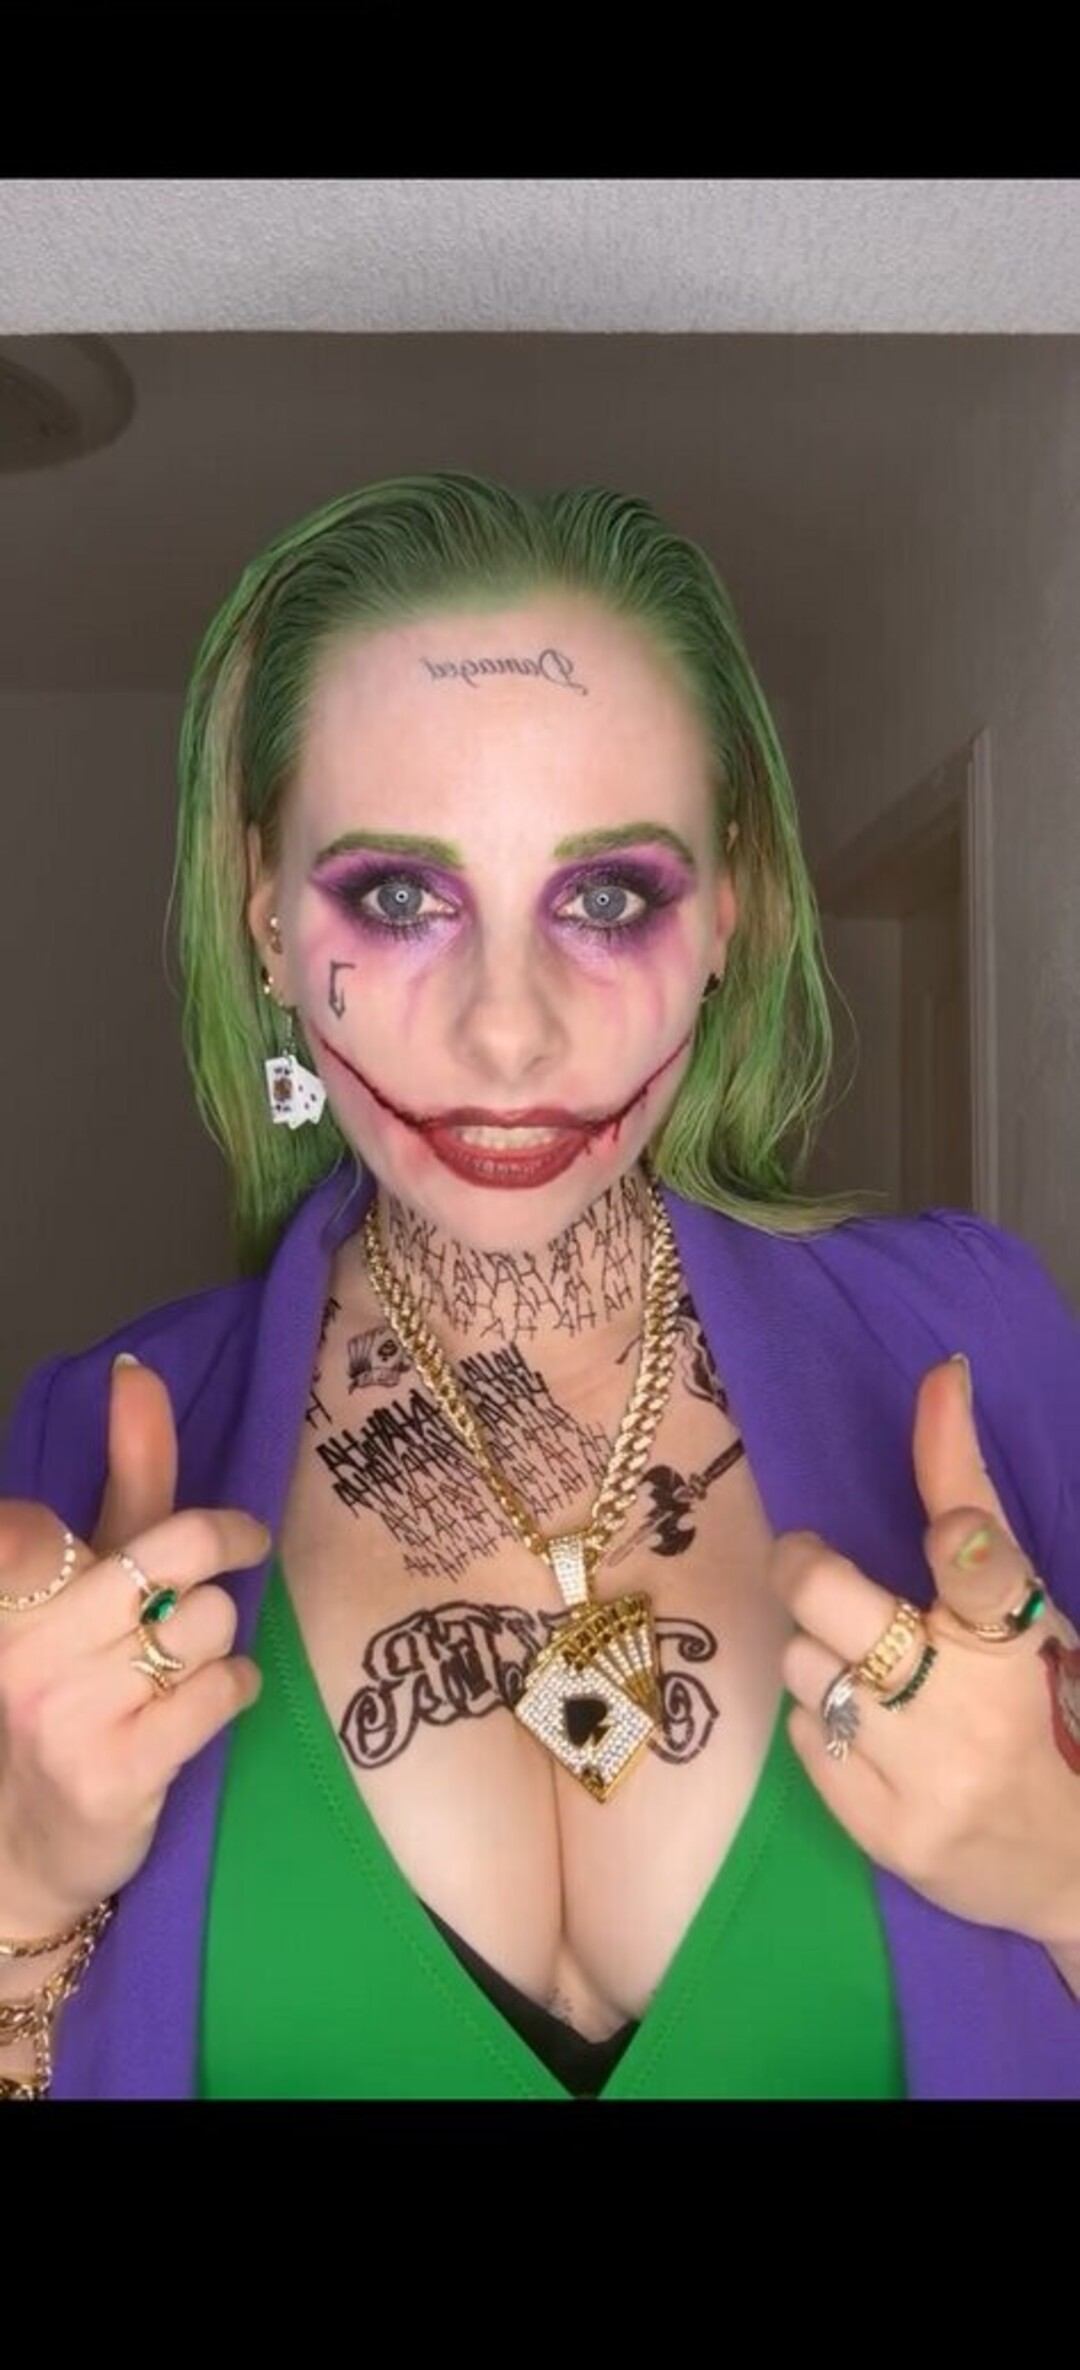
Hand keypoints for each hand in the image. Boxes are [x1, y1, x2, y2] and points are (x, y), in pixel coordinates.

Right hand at [0, 1356, 268, 1936]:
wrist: (37, 1840)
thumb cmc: (78, 1685)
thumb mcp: (95, 1577)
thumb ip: (126, 1477)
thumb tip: (137, 1373)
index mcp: (11, 1596)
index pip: (38, 1531)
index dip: (92, 1523)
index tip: (137, 1538)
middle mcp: (26, 1652)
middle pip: (171, 1552)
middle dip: (226, 1544)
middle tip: (243, 1547)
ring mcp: (67, 1716)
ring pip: (205, 1622)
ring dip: (224, 1633)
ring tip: (196, 1656)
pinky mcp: (116, 1773)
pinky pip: (219, 1691)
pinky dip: (238, 1686)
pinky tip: (213, 1698)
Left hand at [771, 1355, 1079, 1959]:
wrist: (1076, 1870)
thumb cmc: (1046, 1714)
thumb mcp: (1029, 1612)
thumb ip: (974, 1508)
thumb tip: (940, 1374)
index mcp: (1022, 1636)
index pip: (984, 1567)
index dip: (960, 1542)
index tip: (948, 1529)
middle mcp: (972, 1706)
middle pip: (830, 1600)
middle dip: (803, 1566)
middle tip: (810, 1562)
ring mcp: (927, 1776)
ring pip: (800, 1666)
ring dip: (818, 1657)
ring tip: (866, 1677)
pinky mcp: (887, 1834)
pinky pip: (802, 1737)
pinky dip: (823, 1726)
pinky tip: (871, 1741)